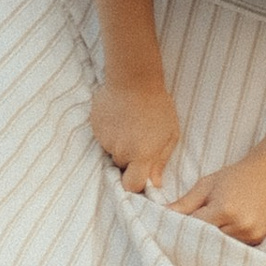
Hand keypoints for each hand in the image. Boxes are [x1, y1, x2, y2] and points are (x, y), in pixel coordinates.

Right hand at [90, 77, 179, 193]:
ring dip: (119, 145)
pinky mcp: (95, 128)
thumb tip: (154, 183)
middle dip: (129, 160)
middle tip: (139, 139)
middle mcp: (121, 151)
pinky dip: (109, 132)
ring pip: (111, 152)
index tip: (140, 176)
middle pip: (121, 167)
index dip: (135, 184)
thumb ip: (160, 162)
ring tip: (129, 125)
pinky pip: (102, 138)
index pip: (132, 186)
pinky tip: (119, 118)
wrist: (134, 79)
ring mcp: (105, 140)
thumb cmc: (158, 106)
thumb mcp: (170, 135)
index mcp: (142, 155)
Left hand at [171, 148, 265, 246]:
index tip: (168, 229)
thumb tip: (161, 215)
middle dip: (194, 238)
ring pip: (219, 246)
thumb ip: (185, 203)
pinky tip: (220, 236)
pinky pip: (234, 246)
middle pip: (206, 240)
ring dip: (209, 243)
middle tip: (181, 238)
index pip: (193, 227)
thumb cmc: (235, 176)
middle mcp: (239, 225)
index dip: (180, 228)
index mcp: (224, 209)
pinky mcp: (258, 239)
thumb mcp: (207, 184)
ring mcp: (250, 234)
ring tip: (202, 236)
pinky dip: (225, 243)